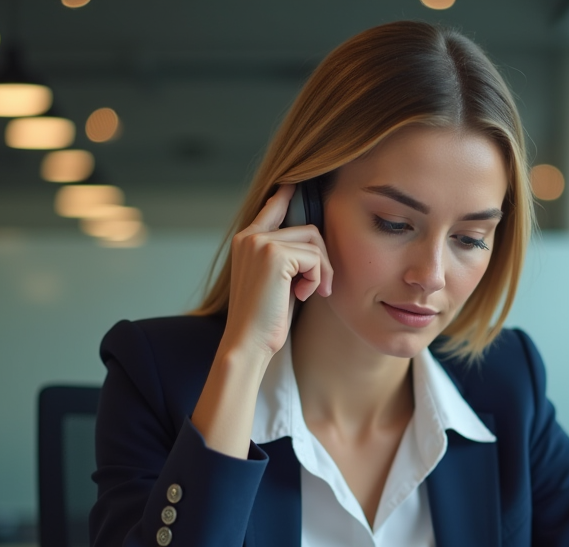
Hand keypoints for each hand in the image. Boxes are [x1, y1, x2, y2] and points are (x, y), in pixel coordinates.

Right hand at [222, 183, 333, 357]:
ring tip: (308, 292)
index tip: (294, 183)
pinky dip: (317, 278)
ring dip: (321, 270)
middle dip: (322, 259)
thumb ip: (286, 258)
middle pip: (308, 229)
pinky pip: (314, 257)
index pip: (272, 208)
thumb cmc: (265, 318)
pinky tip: (302, 295)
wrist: (248, 342)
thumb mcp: (277, 281)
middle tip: (321, 287)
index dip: (286, 195)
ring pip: (314, 241)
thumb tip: (311, 242)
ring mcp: (261, 243)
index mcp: (247, 240)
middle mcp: (250, 236)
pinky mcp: (273, 254)